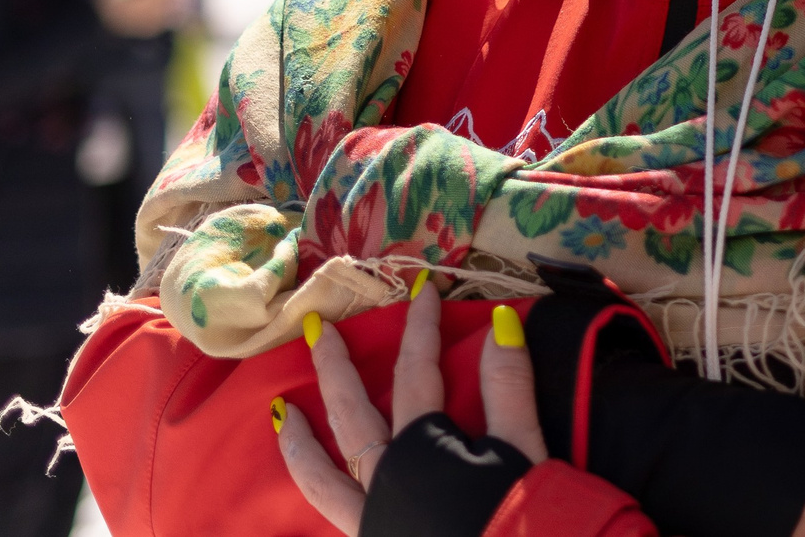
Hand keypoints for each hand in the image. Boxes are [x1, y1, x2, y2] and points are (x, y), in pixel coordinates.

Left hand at [276, 279, 546, 535]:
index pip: (416, 372)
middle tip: (315, 329)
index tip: (423, 290)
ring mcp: (372, 516)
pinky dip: (315, 488)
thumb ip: (508, 386)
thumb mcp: (523, 447)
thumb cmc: (523, 514)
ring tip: (281, 414)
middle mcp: (384, 479)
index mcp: (420, 447)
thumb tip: (499, 321)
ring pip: (320, 475)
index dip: (420, 327)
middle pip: (351, 412)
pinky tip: (318, 480)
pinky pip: (332, 512)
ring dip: (300, 440)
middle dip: (333, 367)